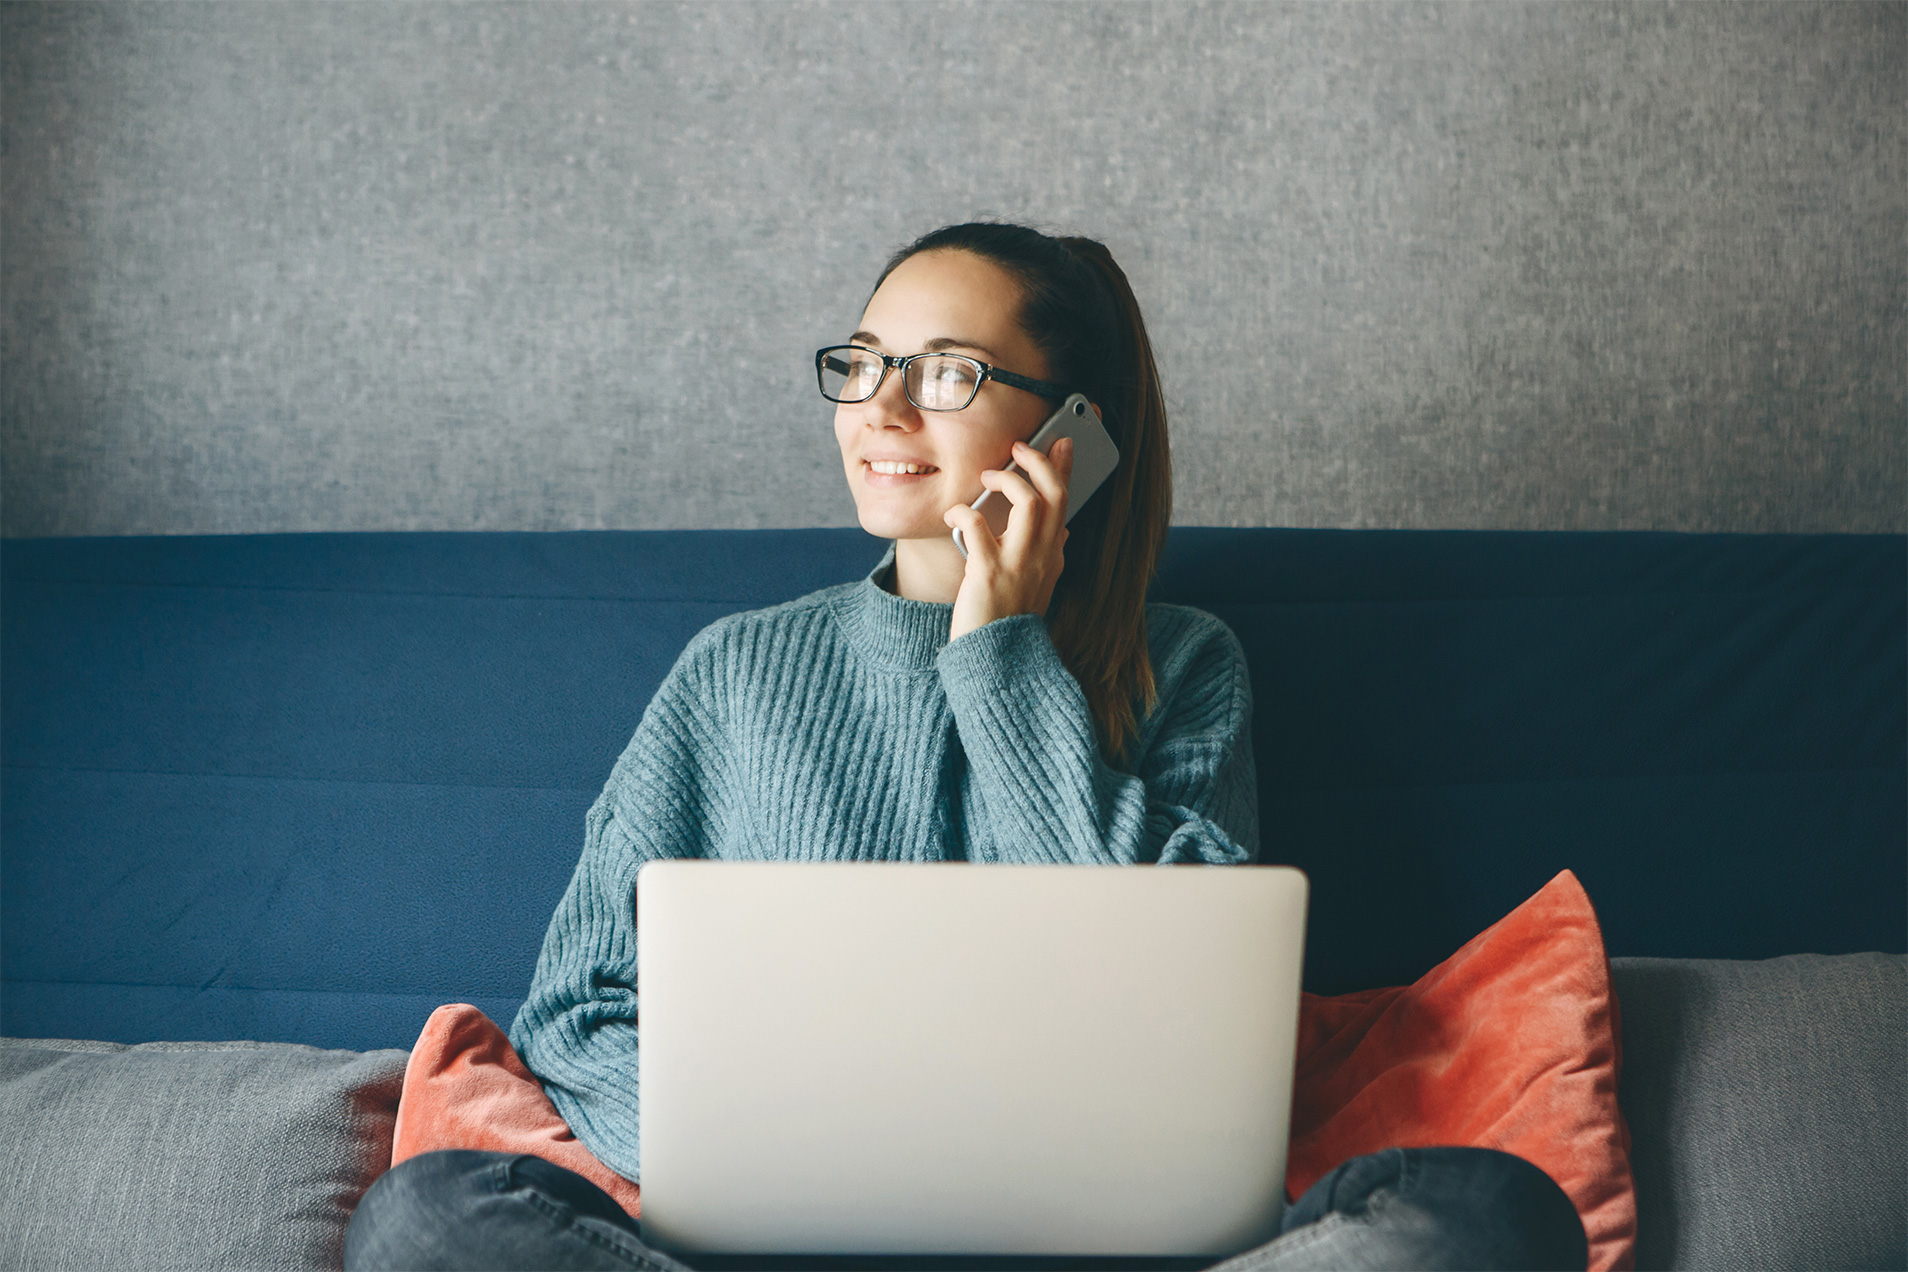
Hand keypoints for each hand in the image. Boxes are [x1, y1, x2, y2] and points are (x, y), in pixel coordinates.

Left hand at [942, 437, 1073, 641]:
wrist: (996, 661)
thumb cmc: (1007, 621)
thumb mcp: (1038, 586)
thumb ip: (1046, 555)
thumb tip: (1058, 530)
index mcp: (1052, 556)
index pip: (1065, 502)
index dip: (1064, 468)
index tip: (1061, 442)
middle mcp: (1042, 557)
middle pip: (1054, 494)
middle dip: (1039, 462)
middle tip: (1019, 447)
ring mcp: (1018, 564)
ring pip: (1030, 502)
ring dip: (1007, 479)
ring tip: (986, 477)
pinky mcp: (989, 572)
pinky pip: (978, 526)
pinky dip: (963, 512)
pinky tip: (953, 515)